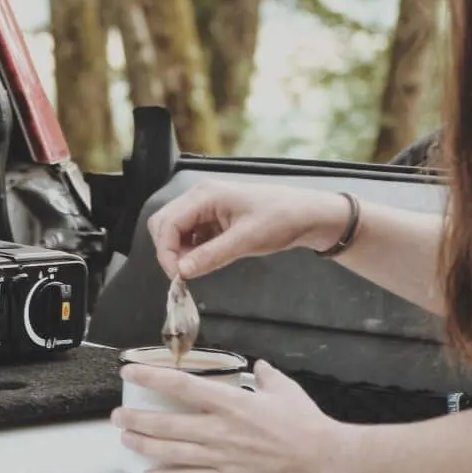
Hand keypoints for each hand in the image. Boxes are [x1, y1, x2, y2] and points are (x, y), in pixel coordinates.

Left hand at [112, 360, 342, 472]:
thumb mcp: (284, 389)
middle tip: (117, 417)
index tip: (130, 374)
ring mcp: (220, 457)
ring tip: (126, 441)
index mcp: (230, 403)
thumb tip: (259, 368)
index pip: (181, 387)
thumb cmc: (304, 424)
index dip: (151, 379)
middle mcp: (219, 430)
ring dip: (144, 446)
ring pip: (171, 453)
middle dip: (137, 420)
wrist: (321, 459)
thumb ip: (266, 376)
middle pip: (166, 425)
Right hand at [145, 180, 350, 281]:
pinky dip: (191, 249)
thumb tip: (181, 271)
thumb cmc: (281, 219)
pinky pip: (190, 233)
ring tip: (197, 267)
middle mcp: (200, 196)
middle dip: (168, 250)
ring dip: (179, 251)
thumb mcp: (246, 241)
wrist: (307, 215)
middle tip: (183, 274)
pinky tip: (205, 259)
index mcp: (205, 195)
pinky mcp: (213, 217)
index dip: (166, 252)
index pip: (167, 223)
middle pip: (164, 223)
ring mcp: (206, 206)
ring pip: (175, 229)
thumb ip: (210, 256)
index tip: (177, 277)